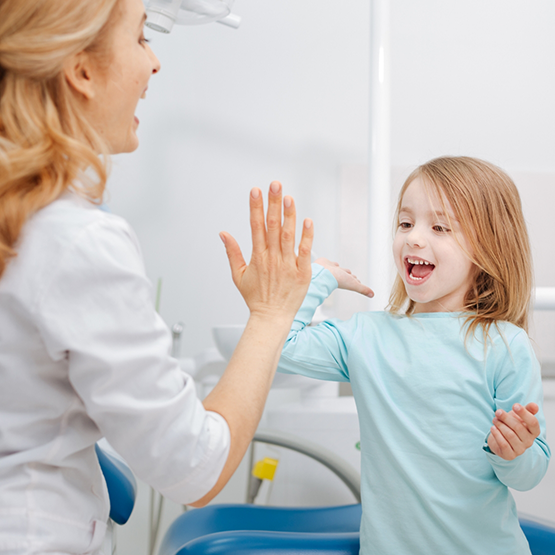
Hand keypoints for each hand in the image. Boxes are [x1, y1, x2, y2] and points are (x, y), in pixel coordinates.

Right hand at [220, 182, 313, 319]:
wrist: (272, 319)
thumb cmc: (256, 298)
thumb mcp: (238, 275)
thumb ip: (232, 253)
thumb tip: (223, 233)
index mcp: (257, 257)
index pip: (256, 227)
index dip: (255, 207)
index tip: (255, 191)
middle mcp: (272, 259)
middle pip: (272, 226)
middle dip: (273, 204)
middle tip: (275, 185)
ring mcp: (288, 265)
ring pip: (288, 235)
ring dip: (289, 215)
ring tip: (289, 197)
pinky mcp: (302, 272)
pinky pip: (305, 251)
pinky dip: (306, 236)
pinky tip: (307, 220)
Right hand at [314, 257, 373, 297]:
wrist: (323, 273)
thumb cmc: (336, 280)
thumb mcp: (353, 284)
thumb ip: (363, 289)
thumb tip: (372, 295)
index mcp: (346, 279)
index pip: (352, 280)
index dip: (356, 280)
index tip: (358, 282)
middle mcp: (339, 275)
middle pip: (346, 274)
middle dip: (348, 274)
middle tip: (351, 274)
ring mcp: (332, 270)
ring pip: (338, 268)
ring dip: (340, 269)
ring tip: (341, 269)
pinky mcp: (326, 264)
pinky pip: (330, 263)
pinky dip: (332, 264)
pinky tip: (332, 264)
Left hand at [487, 402, 539, 459]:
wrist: (500, 439)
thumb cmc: (511, 425)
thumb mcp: (518, 416)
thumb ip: (527, 410)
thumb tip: (534, 405)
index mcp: (534, 432)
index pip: (533, 422)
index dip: (524, 413)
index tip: (514, 405)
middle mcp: (529, 442)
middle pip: (518, 427)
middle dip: (506, 418)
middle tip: (498, 412)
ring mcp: (520, 450)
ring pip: (510, 435)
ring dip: (500, 425)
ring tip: (494, 420)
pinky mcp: (510, 455)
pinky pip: (503, 444)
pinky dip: (497, 434)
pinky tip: (493, 428)